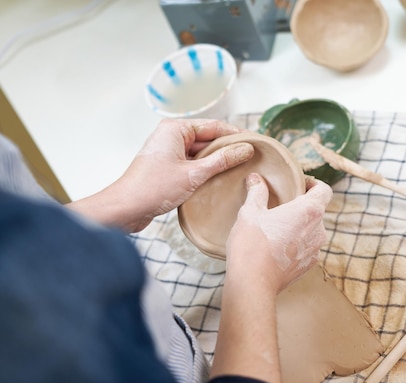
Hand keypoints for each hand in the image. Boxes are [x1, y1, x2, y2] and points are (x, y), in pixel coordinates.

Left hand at [68, 119, 253, 231]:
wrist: (126, 209)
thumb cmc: (153, 188)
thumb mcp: (195, 174)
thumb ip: (222, 160)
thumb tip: (245, 149)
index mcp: (175, 129)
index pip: (214, 126)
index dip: (236, 134)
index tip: (254, 142)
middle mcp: (171, 136)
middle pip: (208, 138)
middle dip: (228, 148)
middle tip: (251, 157)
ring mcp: (169, 151)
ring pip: (201, 152)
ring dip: (217, 161)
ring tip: (240, 169)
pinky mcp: (168, 167)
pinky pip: (193, 163)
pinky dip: (206, 169)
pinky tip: (220, 179)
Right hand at [225, 173, 332, 293]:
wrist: (253, 284)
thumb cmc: (252, 245)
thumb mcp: (250, 213)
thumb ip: (256, 192)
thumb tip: (256, 178)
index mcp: (309, 211)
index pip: (324, 190)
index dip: (314, 184)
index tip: (300, 184)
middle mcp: (319, 230)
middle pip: (317, 211)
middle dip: (301, 206)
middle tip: (281, 205)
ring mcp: (316, 250)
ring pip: (312, 230)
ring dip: (299, 226)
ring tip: (277, 227)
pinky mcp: (309, 265)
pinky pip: (306, 247)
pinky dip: (296, 243)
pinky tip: (277, 246)